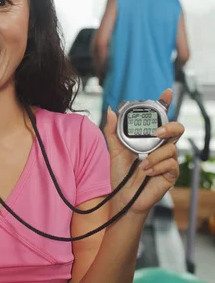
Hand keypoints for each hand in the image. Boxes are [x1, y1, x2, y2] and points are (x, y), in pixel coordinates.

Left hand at [104, 88, 182, 215]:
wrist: (123, 196)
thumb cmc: (121, 174)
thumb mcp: (114, 150)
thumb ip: (112, 130)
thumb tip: (111, 110)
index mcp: (148, 138)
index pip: (159, 118)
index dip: (165, 104)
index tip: (166, 92)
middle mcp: (160, 146)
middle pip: (176, 128)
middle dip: (169, 127)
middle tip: (156, 133)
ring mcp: (167, 159)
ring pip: (171, 147)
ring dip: (154, 156)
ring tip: (142, 165)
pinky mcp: (171, 173)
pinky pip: (170, 163)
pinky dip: (156, 167)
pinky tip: (146, 172)